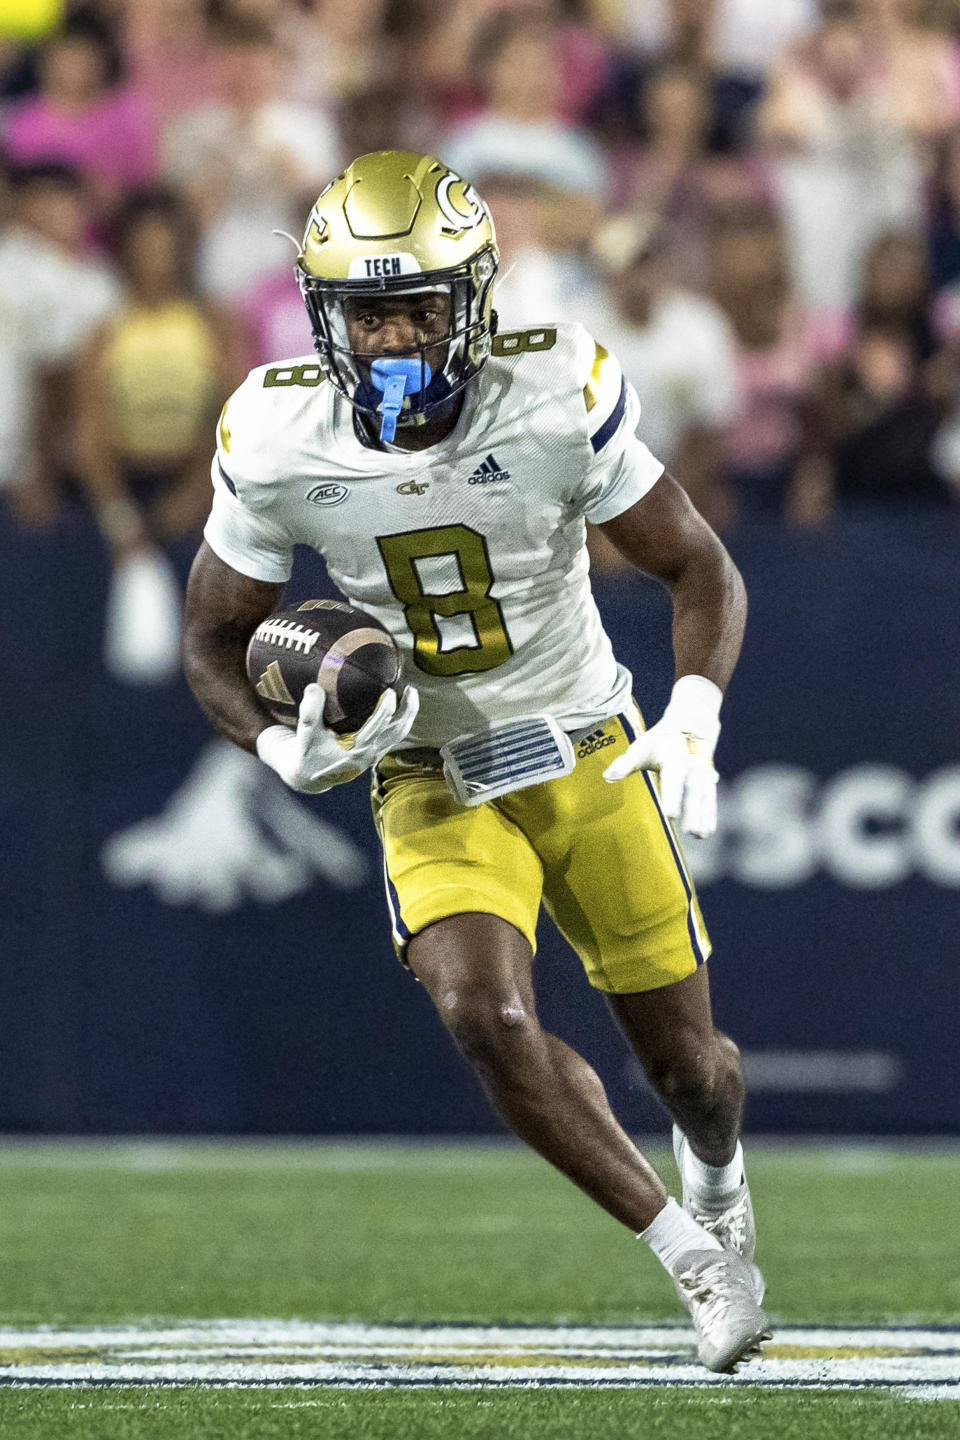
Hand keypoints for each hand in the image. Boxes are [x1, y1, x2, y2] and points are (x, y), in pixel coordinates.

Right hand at [256, 683, 418, 792]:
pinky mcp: (373, 754)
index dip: (387, 706)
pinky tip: (400, 707)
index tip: (388, 690)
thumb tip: (315, 686)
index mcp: (356, 751)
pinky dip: (400, 721)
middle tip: (411, 689)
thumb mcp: (305, 734)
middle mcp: (369, 755)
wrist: (308, 777)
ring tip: (411, 695)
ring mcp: (373, 755)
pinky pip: (393, 737)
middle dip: (408, 710)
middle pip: (398, 732)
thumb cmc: (307, 754)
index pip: (379, 726)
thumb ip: (309, 711)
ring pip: (398, 735)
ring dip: (408, 715)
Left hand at [603, 676, 721, 837]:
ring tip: (700, 835)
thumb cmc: (660, 742)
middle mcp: (692, 767)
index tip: (670, 814)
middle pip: (693, 792)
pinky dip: (710, 814)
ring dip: (704, 816)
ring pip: (705, 797)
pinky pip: (710, 798)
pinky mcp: (709, 780)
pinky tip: (708, 831)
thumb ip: (626, 764)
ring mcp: (703, 774)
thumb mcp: (642, 748)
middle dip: (693, 812)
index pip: (674, 780)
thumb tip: (607, 776)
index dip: (672, 797)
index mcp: (674, 760)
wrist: (689, 725)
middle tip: (690, 831)